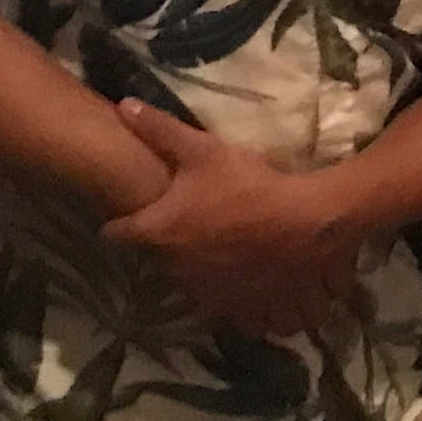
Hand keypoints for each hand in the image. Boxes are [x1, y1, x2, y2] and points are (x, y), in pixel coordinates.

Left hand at [104, 100, 352, 336]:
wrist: (304, 223)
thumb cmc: (248, 185)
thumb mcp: (203, 150)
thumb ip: (159, 130)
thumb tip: (122, 105)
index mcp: (160, 233)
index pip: (118, 233)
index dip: (120, 223)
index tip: (126, 217)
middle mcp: (176, 271)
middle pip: (158, 263)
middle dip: (168, 251)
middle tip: (186, 231)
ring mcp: (209, 296)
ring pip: (194, 294)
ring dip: (202, 281)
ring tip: (221, 263)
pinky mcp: (241, 311)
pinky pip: (233, 315)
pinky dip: (240, 305)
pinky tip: (253, 287)